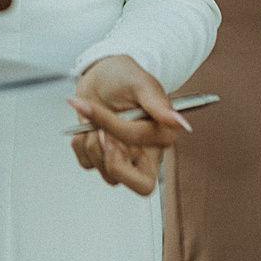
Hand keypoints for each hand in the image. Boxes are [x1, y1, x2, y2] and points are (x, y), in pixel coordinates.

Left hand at [68, 55, 189, 195]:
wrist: (101, 74)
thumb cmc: (124, 76)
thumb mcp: (140, 83)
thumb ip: (159, 105)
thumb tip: (181, 124)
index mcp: (161, 135)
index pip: (141, 143)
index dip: (115, 128)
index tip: (97, 111)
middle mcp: (145, 151)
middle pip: (142, 187)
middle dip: (114, 163)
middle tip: (99, 135)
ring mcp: (123, 157)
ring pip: (108, 174)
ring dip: (92, 144)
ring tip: (93, 118)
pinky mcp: (102, 157)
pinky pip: (87, 163)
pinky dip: (80, 143)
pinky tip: (86, 125)